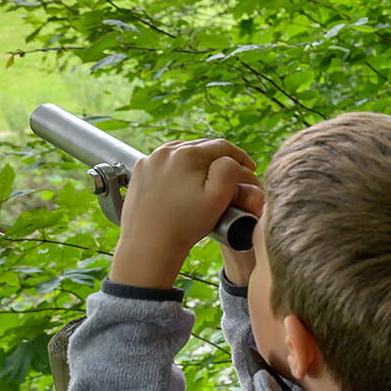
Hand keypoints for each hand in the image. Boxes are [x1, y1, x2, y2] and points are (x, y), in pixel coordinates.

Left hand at [110, 139, 257, 289]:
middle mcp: (165, 152)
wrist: (149, 244)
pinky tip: (185, 183)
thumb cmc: (186, 224)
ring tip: (209, 177)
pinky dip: (178, 168)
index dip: (241, 157)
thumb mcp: (218, 197)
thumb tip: (230, 159)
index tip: (250, 169)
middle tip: (233, 173)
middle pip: (202, 147)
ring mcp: (149, 161)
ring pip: (183, 152)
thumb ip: (230, 169)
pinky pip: (166, 163)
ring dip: (199, 162)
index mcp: (186, 154)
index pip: (222, 146)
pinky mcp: (140, 172)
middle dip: (220, 158)